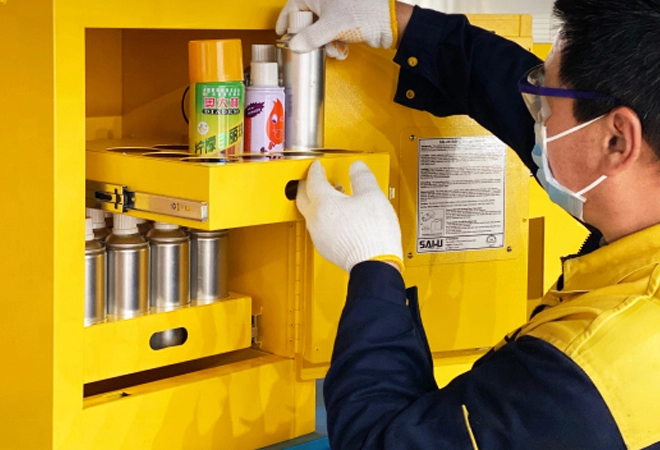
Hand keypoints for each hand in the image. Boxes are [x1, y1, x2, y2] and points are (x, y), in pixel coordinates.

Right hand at [275, 0, 396, 59]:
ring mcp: (336, 11)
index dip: (286, 21)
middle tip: (313, 47)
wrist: (388, 23)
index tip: (281, 33)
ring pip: (320, 31)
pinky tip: (343, 49)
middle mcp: (326, 1)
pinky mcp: (345, 22)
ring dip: (326, 44)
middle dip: (312, 39)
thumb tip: (294, 45)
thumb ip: (309, 37)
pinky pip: (332, 35)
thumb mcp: (331, 27)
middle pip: (307, 21)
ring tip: (335, 49)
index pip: (293, 6)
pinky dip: (335, 44)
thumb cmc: (364, 14)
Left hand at [297, 160, 403, 272]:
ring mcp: (318, 236)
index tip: (318, 166)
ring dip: (317, 203)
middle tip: (315, 178)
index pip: (313, 180)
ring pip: (310, 214)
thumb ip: (362, 177)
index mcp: (324, 203)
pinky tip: (338, 218)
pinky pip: (318, 228)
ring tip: (331, 197)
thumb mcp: (372, 195)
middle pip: (303, 197)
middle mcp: (316, 219)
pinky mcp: (325, 248)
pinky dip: (324, 218)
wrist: (374, 265)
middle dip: (308, 185)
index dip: (316, 169)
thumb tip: (358, 168)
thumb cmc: (372, 234)